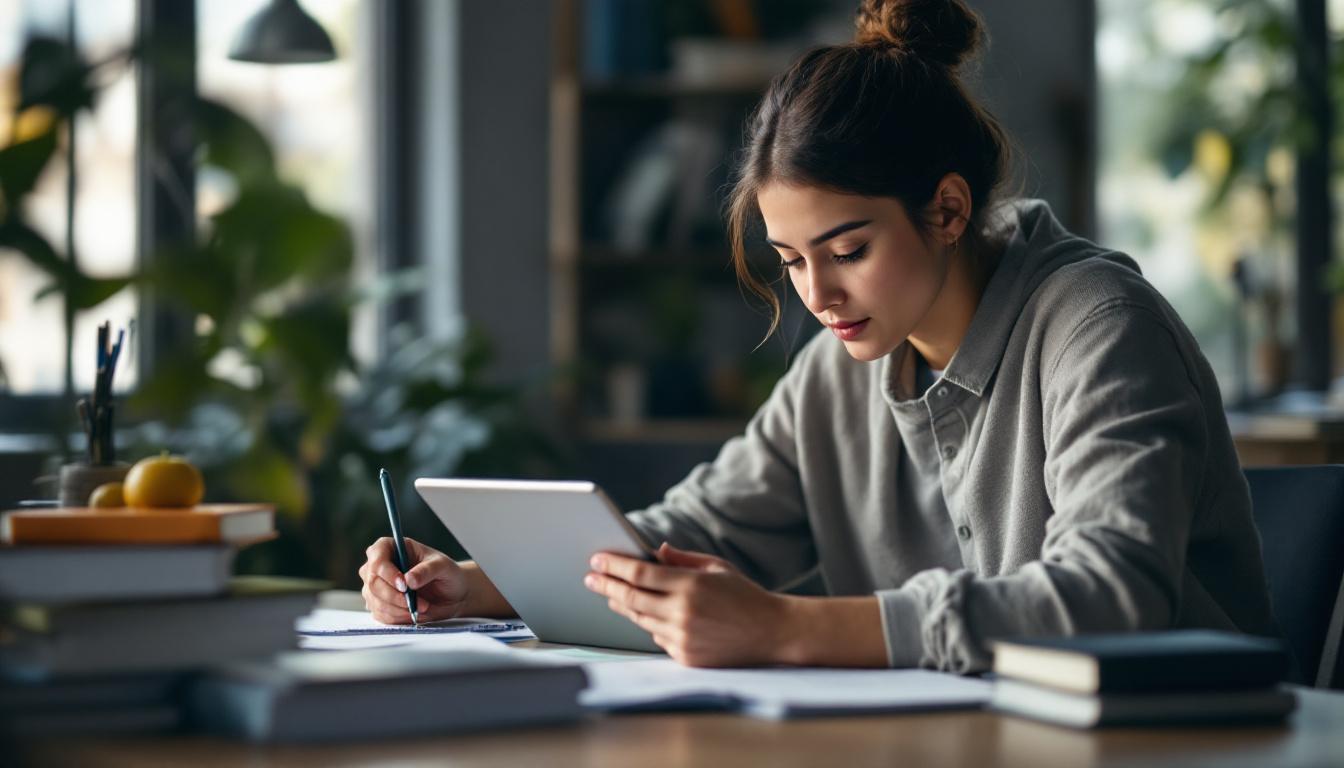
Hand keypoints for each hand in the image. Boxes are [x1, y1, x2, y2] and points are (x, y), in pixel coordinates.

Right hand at [358, 536, 468, 623]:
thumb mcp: (442, 567)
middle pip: (373, 582)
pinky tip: (413, 613)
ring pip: (376, 601)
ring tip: (422, 607)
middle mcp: (378, 566)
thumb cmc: (446, 573)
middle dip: (395, 596)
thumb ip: (427, 570)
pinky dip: (398, 617)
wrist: (451, 594)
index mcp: (391, 547)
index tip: (404, 585)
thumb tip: (409, 579)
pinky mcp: (378, 605)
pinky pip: (381, 615)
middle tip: (418, 603)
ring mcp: (375, 586)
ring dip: (400, 609)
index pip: (377, 556)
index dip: (387, 572)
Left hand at [583, 542, 793, 666]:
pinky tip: (647, 615)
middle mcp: (682, 612)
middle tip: (590, 578)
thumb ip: (683, 559)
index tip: (596, 560)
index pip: (639, 574)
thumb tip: (654, 551)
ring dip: (623, 605)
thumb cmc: (746, 596)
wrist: (772, 634)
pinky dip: (651, 624)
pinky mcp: (685, 656)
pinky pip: (657, 638)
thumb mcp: (717, 567)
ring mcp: (682, 637)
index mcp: (691, 585)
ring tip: (612, 595)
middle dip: (606, 586)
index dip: (614, 566)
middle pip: (631, 597)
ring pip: (640, 619)